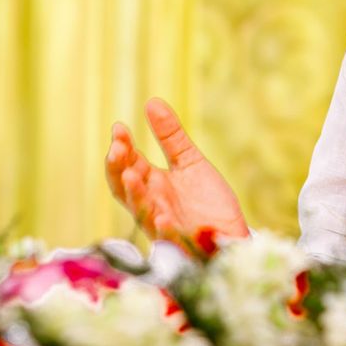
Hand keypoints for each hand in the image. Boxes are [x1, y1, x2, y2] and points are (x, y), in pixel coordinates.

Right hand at [105, 98, 248, 245]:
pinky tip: (163, 218)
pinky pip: (170, 239)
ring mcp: (165, 226)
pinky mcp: (183, 243)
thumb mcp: (189, 162)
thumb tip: (152, 101)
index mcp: (153, 185)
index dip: (122, 148)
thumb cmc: (204, 201)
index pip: (129, 165)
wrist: (229, 234)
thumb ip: (170, 136)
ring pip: (143, 212)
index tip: (118, 128)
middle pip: (126, 189)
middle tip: (117, 149)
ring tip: (132, 174)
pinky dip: (164, 229)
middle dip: (119, 169)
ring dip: (136, 195)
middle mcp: (153, 205)